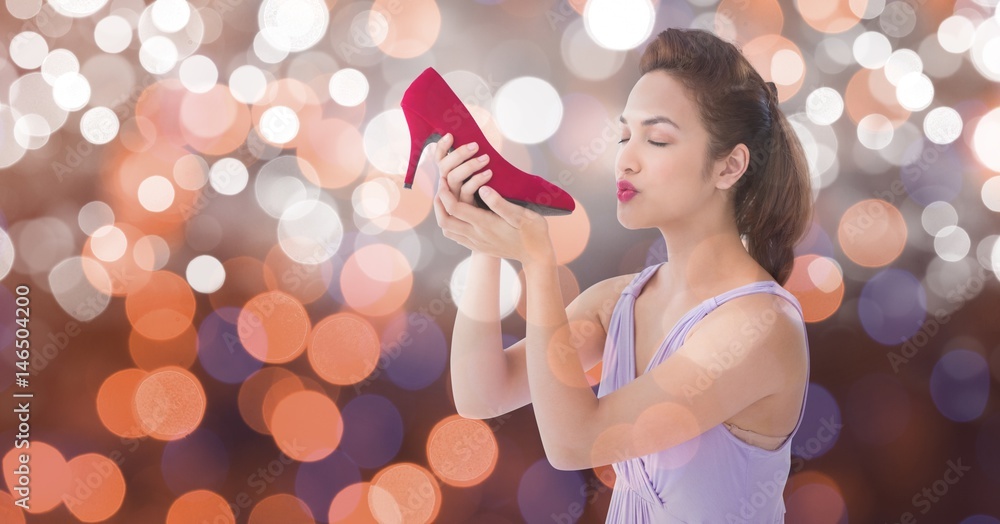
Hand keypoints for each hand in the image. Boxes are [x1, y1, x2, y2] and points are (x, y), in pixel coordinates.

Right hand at [433, 132, 492, 207]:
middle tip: (475, 146)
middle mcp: (448, 187)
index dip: (442, 147)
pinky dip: (477, 180)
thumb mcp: (478, 176)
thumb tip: (478, 143)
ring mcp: (455, 198)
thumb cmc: (487, 193)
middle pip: (444, 168)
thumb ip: (473, 162)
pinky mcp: (465, 207)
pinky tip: (489, 174)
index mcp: (448, 177)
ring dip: (469, 166)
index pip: (439, 159)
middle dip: (458, 154)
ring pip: (453, 178)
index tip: (450, 135)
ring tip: (485, 158)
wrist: (494, 220)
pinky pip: (467, 191)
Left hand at [433, 141, 554, 265]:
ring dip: (442, 214)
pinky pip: (456, 237)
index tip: (444, 180)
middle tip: (441, 188)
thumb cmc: (532, 232)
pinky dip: (450, 223)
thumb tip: (482, 189)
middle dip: (438, 203)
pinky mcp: (478, 247)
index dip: (445, 194)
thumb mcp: (521, 214)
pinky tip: (457, 213)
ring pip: (447, 230)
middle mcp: (476, 235)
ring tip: (445, 198)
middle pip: (445, 221)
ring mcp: (476, 243)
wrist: (536, 255)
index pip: (455, 209)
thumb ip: (499, 203)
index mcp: (485, 224)